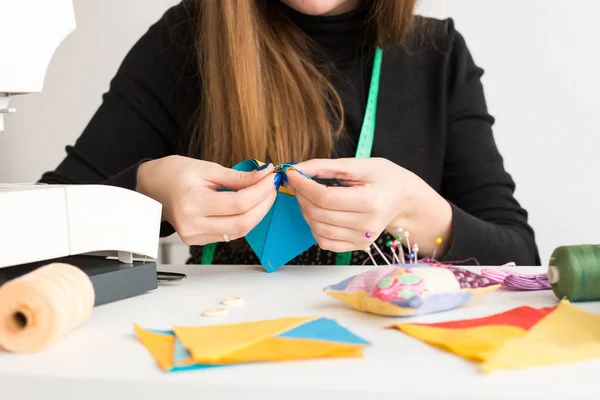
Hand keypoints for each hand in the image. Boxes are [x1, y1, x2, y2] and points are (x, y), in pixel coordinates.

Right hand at [137, 155, 275, 244]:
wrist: (152, 187)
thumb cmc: (175, 173)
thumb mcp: (207, 168)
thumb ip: (238, 176)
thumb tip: (265, 175)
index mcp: (192, 203)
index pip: (239, 203)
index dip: (261, 191)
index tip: (271, 177)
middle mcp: (192, 225)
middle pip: (242, 222)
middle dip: (264, 204)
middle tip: (272, 187)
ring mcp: (194, 236)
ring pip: (239, 231)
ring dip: (257, 214)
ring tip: (264, 195)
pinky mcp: (197, 241)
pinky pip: (229, 234)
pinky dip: (244, 220)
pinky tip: (250, 206)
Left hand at [286, 158, 452, 255]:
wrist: (404, 198)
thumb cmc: (384, 177)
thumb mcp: (359, 164)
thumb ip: (326, 166)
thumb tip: (297, 169)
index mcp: (370, 202)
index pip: (325, 198)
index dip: (303, 185)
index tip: (292, 173)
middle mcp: (367, 225)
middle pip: (319, 214)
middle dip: (301, 196)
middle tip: (298, 182)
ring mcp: (363, 239)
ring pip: (317, 229)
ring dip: (305, 210)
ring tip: (308, 195)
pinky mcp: (357, 246)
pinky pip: (324, 242)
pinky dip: (314, 227)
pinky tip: (318, 212)